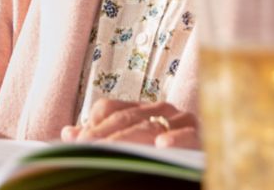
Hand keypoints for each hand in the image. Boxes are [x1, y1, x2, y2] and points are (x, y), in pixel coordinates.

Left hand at [59, 99, 200, 148]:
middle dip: (103, 133)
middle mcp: (160, 110)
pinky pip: (187, 134)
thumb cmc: (167, 156)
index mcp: (142, 110)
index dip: (92, 124)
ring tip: (108, 149)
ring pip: (150, 126)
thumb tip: (67, 133)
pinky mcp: (202, 134)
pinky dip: (175, 138)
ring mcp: (181, 120)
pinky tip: (161, 146)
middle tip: (84, 147)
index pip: (109, 109)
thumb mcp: (133, 145)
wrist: (206, 164)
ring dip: (127, 138)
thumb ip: (103, 138)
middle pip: (125, 117)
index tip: (76, 141)